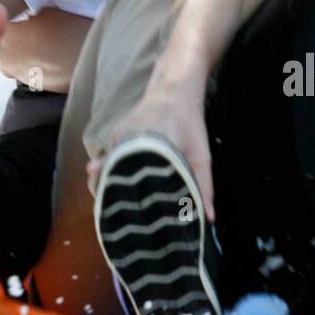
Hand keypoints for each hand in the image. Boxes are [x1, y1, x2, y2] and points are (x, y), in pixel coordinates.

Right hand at [86, 85, 216, 220]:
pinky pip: (107, 161)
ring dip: (109, 189)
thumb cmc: (190, 123)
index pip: (126, 186)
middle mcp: (121, 145)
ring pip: (106, 172)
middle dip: (114, 203)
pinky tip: (114, 191)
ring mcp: (114, 139)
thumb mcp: (201, 155)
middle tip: (120, 224)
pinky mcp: (114, 136)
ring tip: (116, 214)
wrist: (174, 88)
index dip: (125, 208)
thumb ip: (204, 185)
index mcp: (142, 150)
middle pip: (110, 182)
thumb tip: (209, 218)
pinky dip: (109, 175)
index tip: (127, 226)